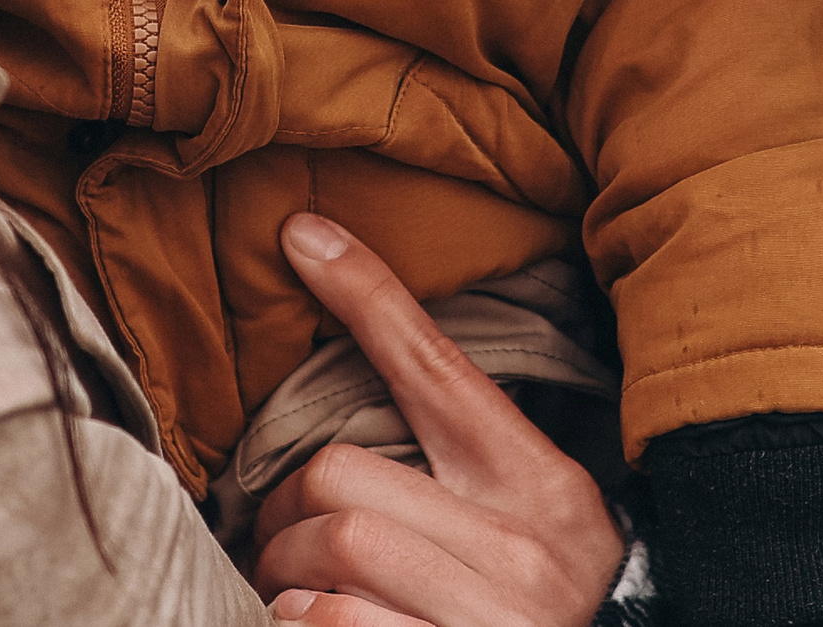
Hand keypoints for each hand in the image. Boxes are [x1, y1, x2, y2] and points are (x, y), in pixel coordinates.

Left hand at [252, 214, 622, 626]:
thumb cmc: (543, 614)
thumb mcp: (534, 531)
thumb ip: (465, 476)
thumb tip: (347, 434)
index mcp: (541, 488)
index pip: (438, 368)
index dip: (367, 294)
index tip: (300, 234)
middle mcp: (524, 548)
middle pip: (342, 474)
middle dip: (284, 513)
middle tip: (281, 545)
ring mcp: (489, 615)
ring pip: (329, 548)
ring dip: (280, 578)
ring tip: (290, 596)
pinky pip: (328, 624)